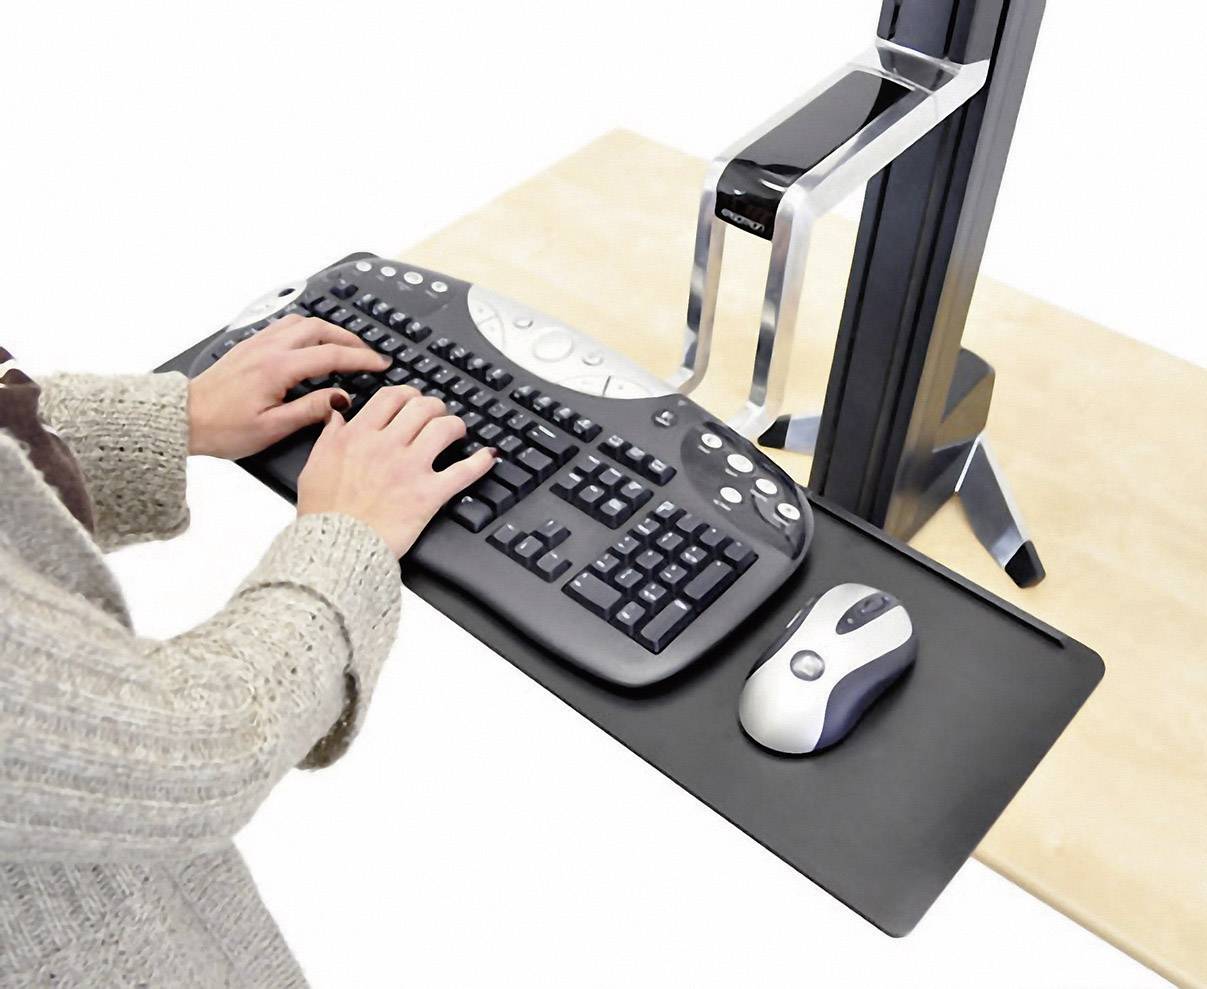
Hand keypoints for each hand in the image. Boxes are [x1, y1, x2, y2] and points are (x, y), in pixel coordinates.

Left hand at [187, 314, 391, 458]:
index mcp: (277, 368)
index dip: (361, 358)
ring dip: (328, 329)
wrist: (184, 418)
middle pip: (319, 328)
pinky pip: (284, 326)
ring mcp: (257, 343)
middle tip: (368, 352)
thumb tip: (341, 397)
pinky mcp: (248, 346)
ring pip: (301, 322)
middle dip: (349, 338)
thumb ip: (311, 409)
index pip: (331, 354)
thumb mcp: (272, 427)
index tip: (380, 363)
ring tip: (344, 344)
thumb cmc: (222, 428)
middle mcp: (268, 349)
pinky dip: (306, 329)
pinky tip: (311, 342)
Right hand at [296, 386, 496, 557]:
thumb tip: (337, 413)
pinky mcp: (429, 494)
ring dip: (456, 425)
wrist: (335, 547)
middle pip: (423, 407)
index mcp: (359, 435)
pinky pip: (464, 471)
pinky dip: (481, 462)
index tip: (411, 400)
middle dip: (434, 406)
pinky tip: (488, 457)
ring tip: (458, 431)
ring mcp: (411, 468)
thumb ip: (329, 434)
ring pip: (445, 428)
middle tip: (437, 414)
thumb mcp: (314, 465)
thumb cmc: (323, 513)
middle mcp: (387, 445)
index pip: (391, 397)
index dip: (407, 394)